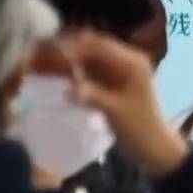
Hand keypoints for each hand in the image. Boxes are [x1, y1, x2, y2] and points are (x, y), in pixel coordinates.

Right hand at [44, 31, 187, 178]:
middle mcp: (124, 60)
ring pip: (86, 59)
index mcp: (132, 62)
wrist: (153, 147)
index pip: (99, 46)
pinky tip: (52, 75)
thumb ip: (93, 96)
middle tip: (39, 54)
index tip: (50, 53)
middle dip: (66, 51)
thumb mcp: (116, 111)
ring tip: (39, 62)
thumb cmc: (140, 128)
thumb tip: (68, 89)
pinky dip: (71, 72)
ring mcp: (116, 71)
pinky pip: (87, 71)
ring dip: (65, 60)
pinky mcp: (109, 83)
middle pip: (91, 48)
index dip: (74, 47)